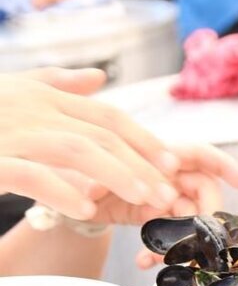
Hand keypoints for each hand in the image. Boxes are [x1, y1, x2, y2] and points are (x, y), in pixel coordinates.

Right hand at [0, 71, 183, 217]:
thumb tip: (99, 77)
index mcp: (42, 97)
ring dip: (117, 174)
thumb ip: (56, 84)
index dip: (144, 138)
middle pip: (101, 133)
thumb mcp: (14, 91)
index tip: (172, 163)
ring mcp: (10, 131)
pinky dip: (62, 190)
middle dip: (141, 162)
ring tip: (144, 199)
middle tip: (168, 191)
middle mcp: (31, 109)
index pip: (106, 114)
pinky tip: (87, 208)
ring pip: (76, 149)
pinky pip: (31, 172)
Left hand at [58, 142, 237, 268]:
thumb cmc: (78, 172)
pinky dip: (161, 252)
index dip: (224, 166)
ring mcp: (163, 199)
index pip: (198, 155)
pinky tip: (143, 261)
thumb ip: (91, 179)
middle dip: (205, 218)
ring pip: (190, 220)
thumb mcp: (81, 172)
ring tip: (158, 257)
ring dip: (182, 242)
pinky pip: (171, 238)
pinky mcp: (155, 220)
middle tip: (197, 239)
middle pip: (204, 193)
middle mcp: (167, 177)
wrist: (65, 194)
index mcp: (157, 156)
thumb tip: (93, 192)